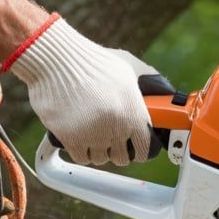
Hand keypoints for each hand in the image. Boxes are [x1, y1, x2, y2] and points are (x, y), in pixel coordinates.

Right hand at [4, 14, 153, 165]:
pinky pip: (81, 158)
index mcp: (133, 113)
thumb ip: (144, 86)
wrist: (57, 60)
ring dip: (98, 151)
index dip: (140, 150)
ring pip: (100, 159)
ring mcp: (92, 135)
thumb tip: (160, 93)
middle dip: (118, 152)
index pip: (144, 147)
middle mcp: (115, 128)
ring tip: (94, 138)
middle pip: (121, 157)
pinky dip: (82, 153)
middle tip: (112, 143)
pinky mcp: (70, 138)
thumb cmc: (93, 61)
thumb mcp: (129, 69)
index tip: (135, 150)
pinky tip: (81, 142)